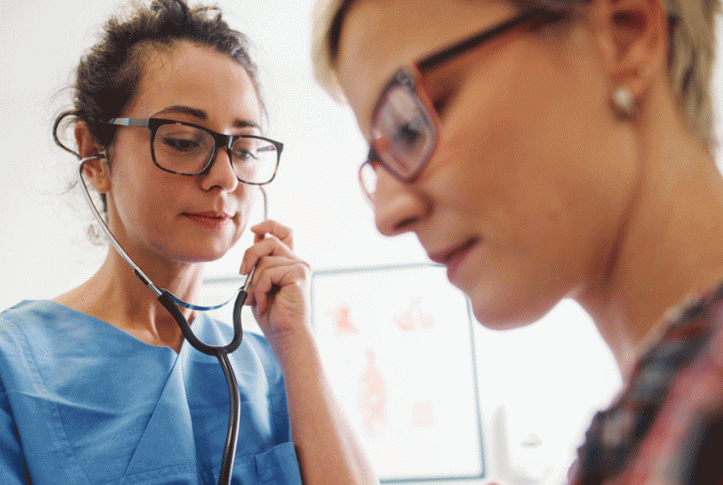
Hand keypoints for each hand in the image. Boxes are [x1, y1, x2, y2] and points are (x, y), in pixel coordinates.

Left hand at [240, 220, 311, 350]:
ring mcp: (300, 267)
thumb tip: (254, 238)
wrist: (286, 336)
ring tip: (259, 300)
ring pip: (265, 259)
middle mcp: (297, 262)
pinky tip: (265, 303)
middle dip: (250, 254)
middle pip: (270, 239)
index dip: (269, 225)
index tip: (254, 230)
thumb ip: (259, 263)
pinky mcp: (299, 273)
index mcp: (288, 263)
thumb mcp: (260, 284)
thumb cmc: (273, 315)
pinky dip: (260, 289)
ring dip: (254, 282)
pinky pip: (268, 272)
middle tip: (242, 273)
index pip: (283, 233)